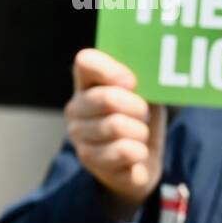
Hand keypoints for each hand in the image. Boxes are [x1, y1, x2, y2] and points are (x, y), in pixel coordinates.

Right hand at [65, 48, 166, 216]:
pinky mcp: (88, 158)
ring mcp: (78, 133)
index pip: (85, 62)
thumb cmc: (141, 119)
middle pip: (107, 98)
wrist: (141, 160)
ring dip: (140, 132)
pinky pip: (122, 151)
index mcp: (88, 83)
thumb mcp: (145, 93)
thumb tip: (142, 78)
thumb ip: (141, 79)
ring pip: (116, 126)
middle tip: (143, 115)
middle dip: (137, 108)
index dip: (111, 69)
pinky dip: (139, 152)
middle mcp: (76, 107)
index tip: (132, 82)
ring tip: (139, 135)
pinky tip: (135, 153)